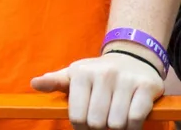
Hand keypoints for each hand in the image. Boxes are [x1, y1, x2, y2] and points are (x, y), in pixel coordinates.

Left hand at [31, 50, 164, 129]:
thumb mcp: (74, 74)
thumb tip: (34, 84)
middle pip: (96, 122)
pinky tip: (129, 119)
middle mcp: (103, 74)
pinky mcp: (146, 86)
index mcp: (81, 73)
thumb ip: (55, 82)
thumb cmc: (98, 73)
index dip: (81, 127)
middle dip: (98, 128)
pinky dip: (133, 126)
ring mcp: (126, 80)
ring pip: (117, 123)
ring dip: (116, 127)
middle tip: (101, 122)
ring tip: (114, 119)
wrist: (132, 57)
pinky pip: (136, 118)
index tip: (84, 125)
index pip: (77, 115)